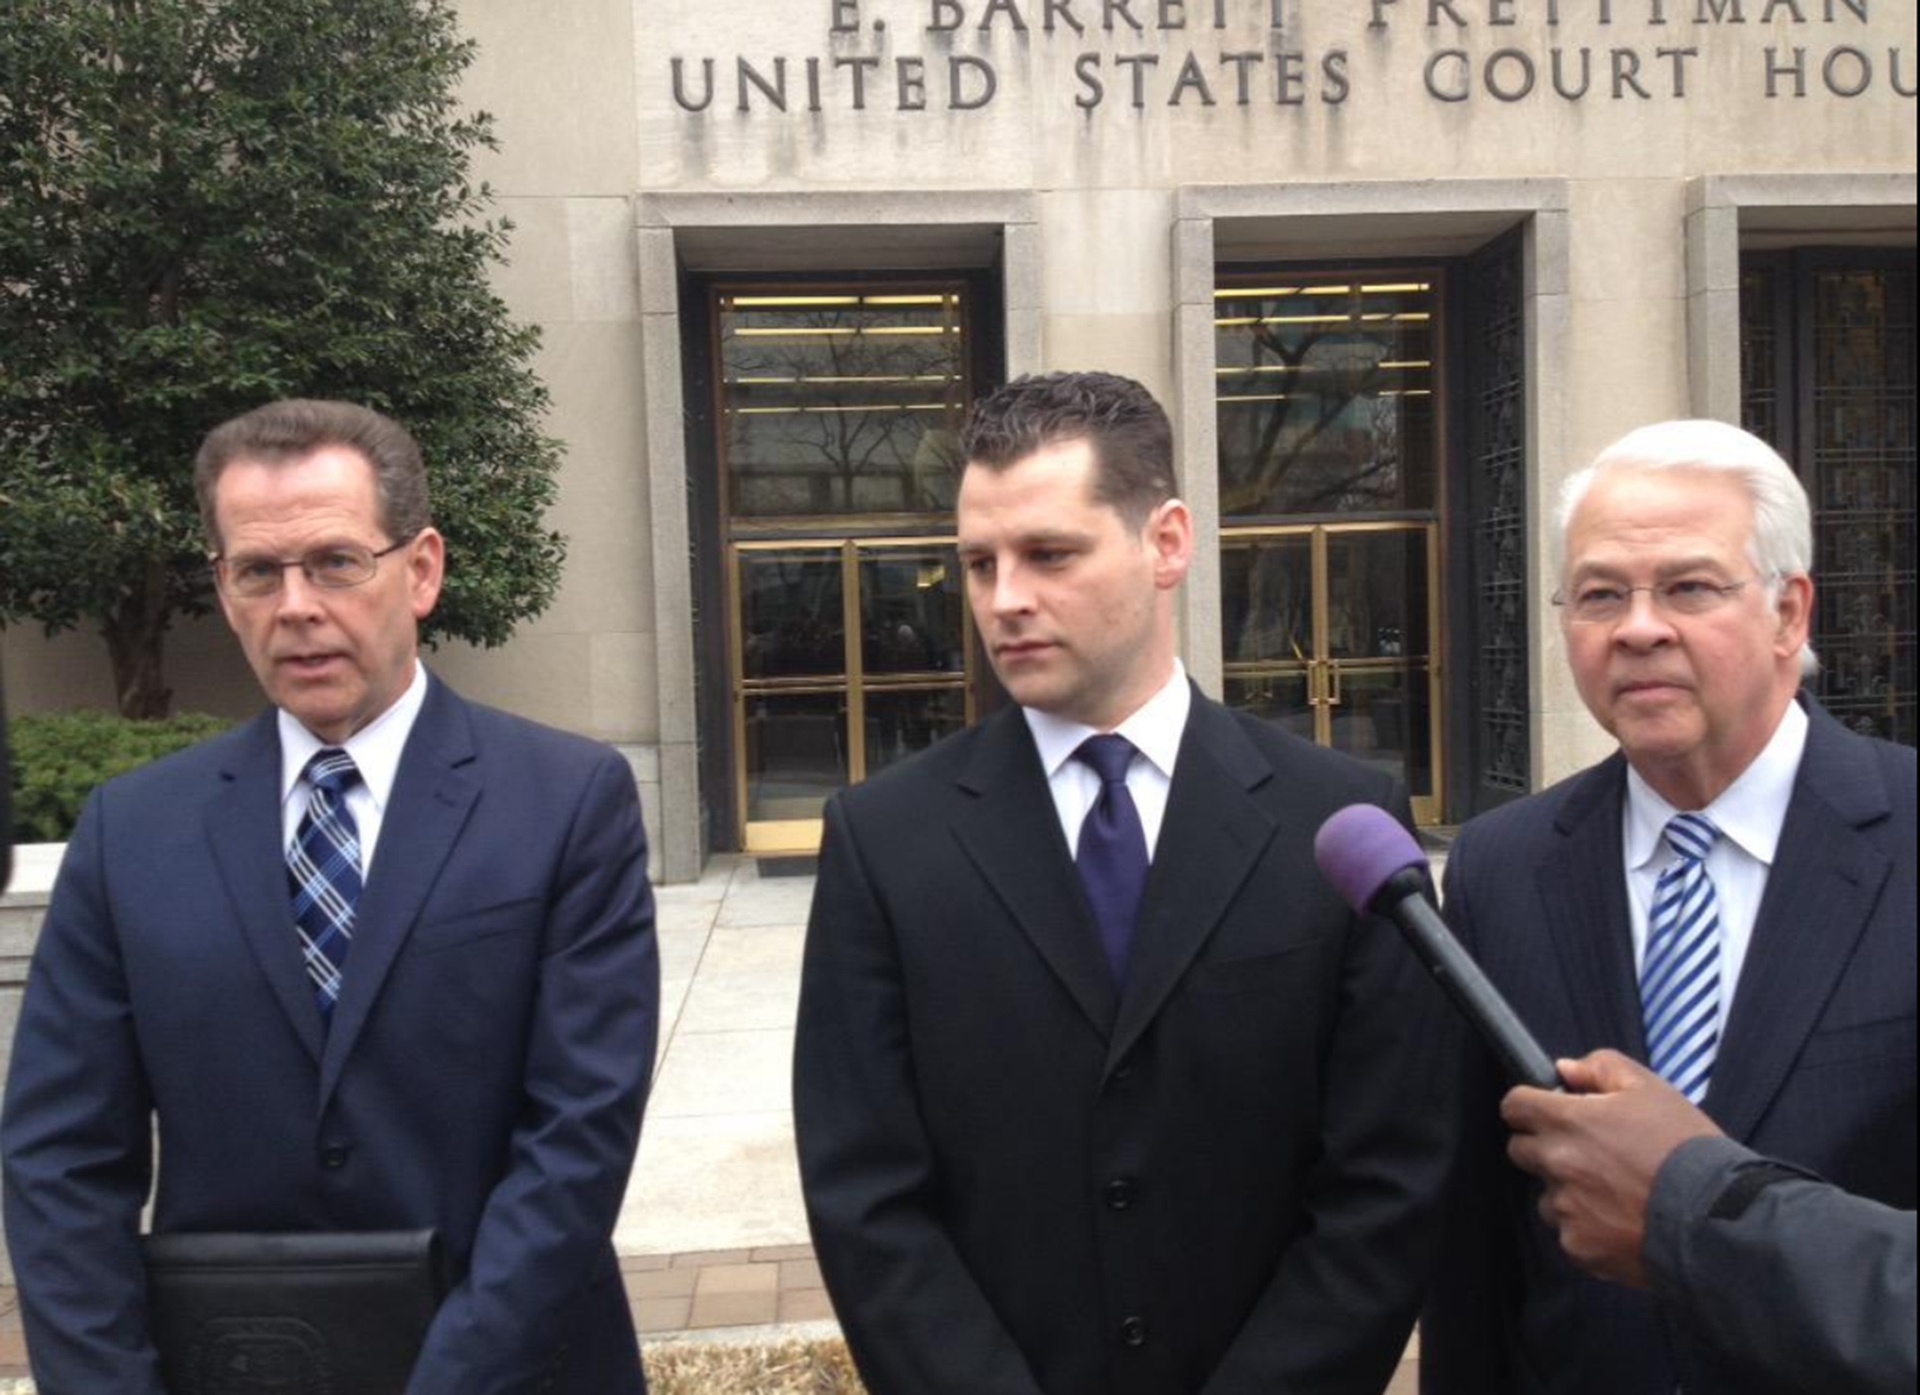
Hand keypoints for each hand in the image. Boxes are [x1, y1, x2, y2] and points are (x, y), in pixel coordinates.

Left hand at [1501, 1049, 1721, 1287]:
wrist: (1718, 1219)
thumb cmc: (1687, 1148)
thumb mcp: (1650, 1089)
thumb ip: (1600, 1067)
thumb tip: (1565, 1070)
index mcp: (1568, 1121)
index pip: (1514, 1106)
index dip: (1530, 1105)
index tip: (1548, 1111)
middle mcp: (1557, 1163)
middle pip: (1521, 1150)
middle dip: (1546, 1147)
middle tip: (1590, 1153)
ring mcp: (1565, 1208)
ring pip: (1546, 1195)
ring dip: (1567, 1191)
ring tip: (1614, 1193)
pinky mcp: (1578, 1246)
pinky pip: (1568, 1231)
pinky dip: (1587, 1227)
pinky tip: (1622, 1222)